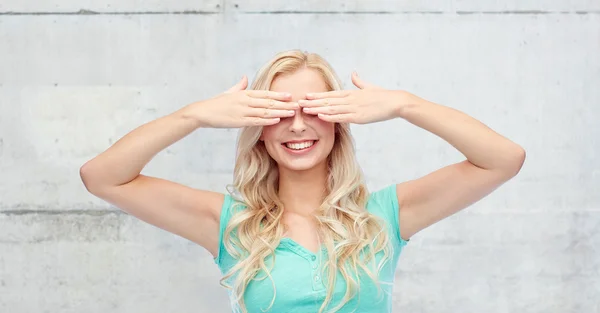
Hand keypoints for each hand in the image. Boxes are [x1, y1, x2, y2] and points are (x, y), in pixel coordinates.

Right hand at [184, 76, 297, 127]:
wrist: (203, 112)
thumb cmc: (217, 103)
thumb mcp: (229, 92)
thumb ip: (239, 86)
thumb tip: (245, 78)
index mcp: (244, 94)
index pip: (265, 94)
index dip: (278, 95)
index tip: (290, 95)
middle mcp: (245, 101)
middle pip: (268, 102)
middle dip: (284, 104)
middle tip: (297, 105)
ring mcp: (242, 111)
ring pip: (265, 112)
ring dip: (280, 112)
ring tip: (291, 113)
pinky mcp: (239, 121)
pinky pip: (256, 121)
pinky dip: (267, 120)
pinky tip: (277, 120)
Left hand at [298, 72, 413, 123]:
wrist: (395, 102)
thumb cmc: (383, 95)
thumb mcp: (369, 87)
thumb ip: (359, 81)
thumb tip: (353, 73)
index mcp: (351, 93)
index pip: (330, 94)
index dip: (317, 95)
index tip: (306, 95)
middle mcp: (350, 99)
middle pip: (327, 100)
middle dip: (312, 102)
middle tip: (298, 103)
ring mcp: (353, 108)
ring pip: (331, 108)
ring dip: (316, 109)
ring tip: (304, 109)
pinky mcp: (358, 117)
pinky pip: (341, 117)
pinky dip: (329, 116)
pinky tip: (320, 115)